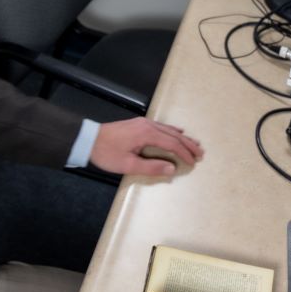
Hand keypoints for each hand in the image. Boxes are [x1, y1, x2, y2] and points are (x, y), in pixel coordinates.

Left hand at [89, 117, 203, 176]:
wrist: (88, 139)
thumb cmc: (107, 153)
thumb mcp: (128, 165)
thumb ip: (151, 167)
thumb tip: (172, 168)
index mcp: (147, 134)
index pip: (172, 144)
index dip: (184, 153)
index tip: (193, 162)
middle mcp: (148, 125)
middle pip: (174, 135)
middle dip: (188, 145)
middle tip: (201, 153)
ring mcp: (143, 123)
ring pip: (169, 129)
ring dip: (183, 138)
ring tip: (195, 144)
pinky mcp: (139, 124)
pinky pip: (161, 126)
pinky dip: (172, 131)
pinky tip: (178, 132)